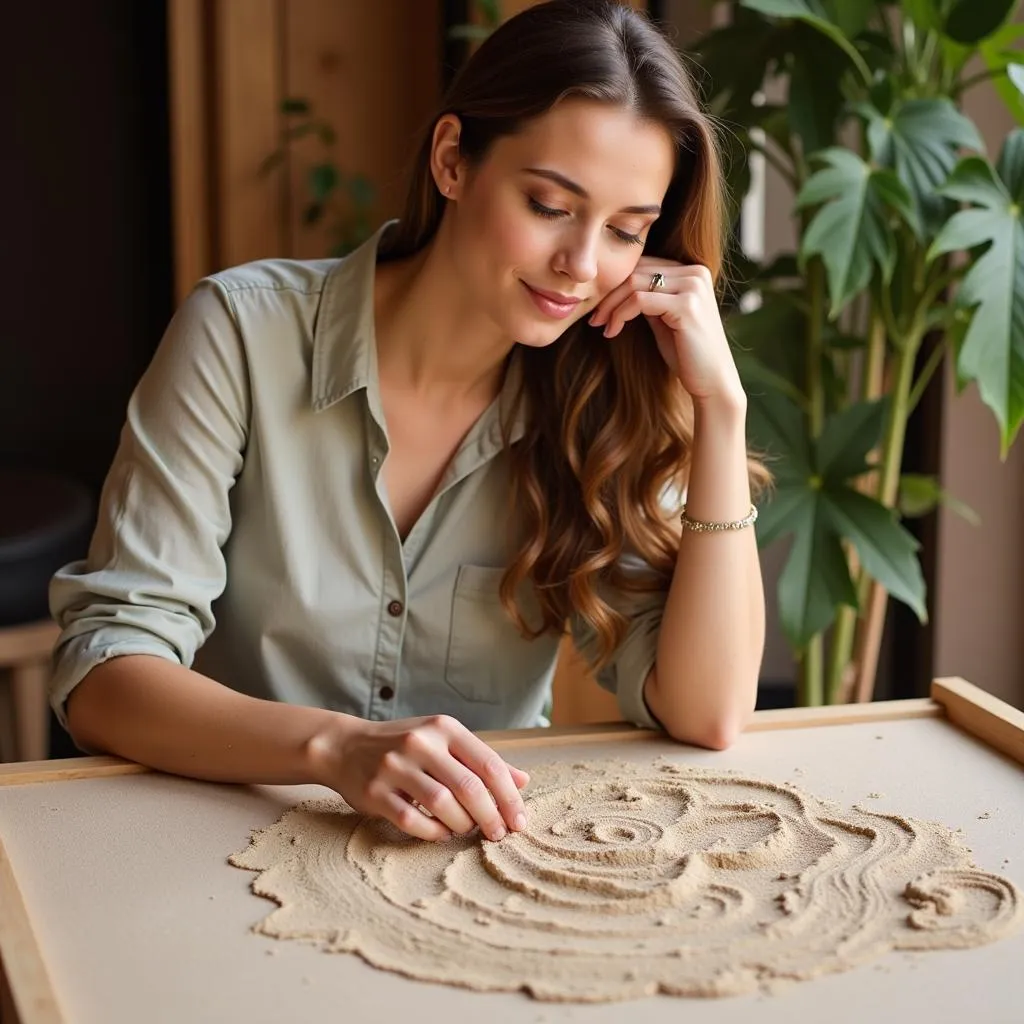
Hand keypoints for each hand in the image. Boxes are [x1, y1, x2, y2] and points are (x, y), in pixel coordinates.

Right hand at [308, 713, 529, 841]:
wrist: (345, 746)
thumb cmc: (404, 746)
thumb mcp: (444, 742)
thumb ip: (481, 760)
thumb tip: (522, 782)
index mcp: (444, 728)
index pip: (489, 765)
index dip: (509, 798)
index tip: (519, 821)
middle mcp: (421, 743)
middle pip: (469, 788)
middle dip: (491, 817)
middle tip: (498, 835)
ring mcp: (395, 767)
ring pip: (442, 805)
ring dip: (462, 825)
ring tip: (466, 830)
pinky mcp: (375, 792)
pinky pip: (413, 821)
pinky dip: (433, 833)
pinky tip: (441, 833)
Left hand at [588, 258, 744, 405]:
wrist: (712, 381)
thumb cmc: (686, 354)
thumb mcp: (663, 318)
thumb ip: (648, 298)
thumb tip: (617, 287)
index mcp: (692, 272)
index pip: (643, 265)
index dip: (616, 284)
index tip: (599, 309)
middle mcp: (695, 273)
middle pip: (636, 270)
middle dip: (609, 294)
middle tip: (593, 318)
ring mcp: (693, 287)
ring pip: (634, 283)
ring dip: (611, 306)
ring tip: (601, 325)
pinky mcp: (687, 305)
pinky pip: (639, 300)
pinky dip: (620, 315)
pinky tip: (612, 332)